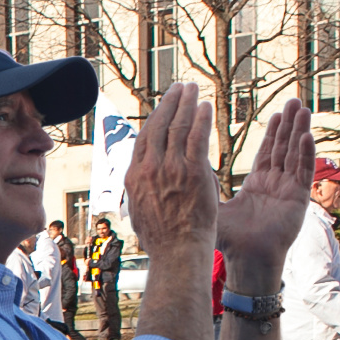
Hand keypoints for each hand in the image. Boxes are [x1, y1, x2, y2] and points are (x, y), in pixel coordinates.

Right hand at [125, 83, 217, 259]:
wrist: (177, 251)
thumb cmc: (163, 238)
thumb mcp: (141, 210)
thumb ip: (144, 188)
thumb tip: (144, 181)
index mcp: (134, 177)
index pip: (144, 139)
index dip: (155, 119)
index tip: (164, 107)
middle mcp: (149, 169)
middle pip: (158, 126)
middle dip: (170, 103)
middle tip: (179, 88)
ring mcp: (171, 169)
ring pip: (177, 127)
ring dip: (186, 103)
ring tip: (193, 89)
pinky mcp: (193, 171)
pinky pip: (197, 137)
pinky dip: (200, 119)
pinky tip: (205, 106)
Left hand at [217, 98, 313, 289]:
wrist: (243, 259)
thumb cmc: (228, 238)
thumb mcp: (212, 205)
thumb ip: (203, 184)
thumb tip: (185, 166)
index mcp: (258, 185)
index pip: (267, 152)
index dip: (273, 133)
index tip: (276, 113)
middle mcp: (275, 185)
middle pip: (283, 149)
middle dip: (288, 126)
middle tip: (293, 102)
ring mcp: (288, 191)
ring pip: (294, 155)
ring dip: (299, 132)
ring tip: (302, 109)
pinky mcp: (297, 199)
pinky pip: (302, 172)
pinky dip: (304, 154)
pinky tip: (306, 136)